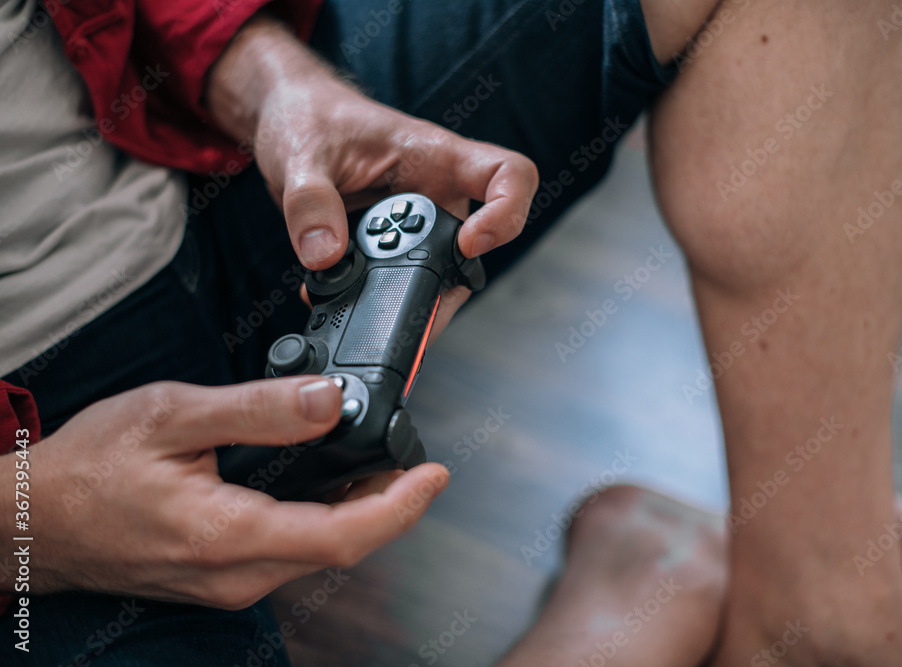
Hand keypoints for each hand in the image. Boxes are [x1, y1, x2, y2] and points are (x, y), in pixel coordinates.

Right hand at [0, 378, 448, 608]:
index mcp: (228, 534)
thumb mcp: (173, 415)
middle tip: (411, 457)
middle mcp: (237, 574)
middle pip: (342, 548)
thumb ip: (258, 410)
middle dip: (388, 504)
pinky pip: (293, 555)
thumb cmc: (90, 467)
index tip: (434, 474)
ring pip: (320, 554)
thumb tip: (328, 401)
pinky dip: (326, 521)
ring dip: (360, 514)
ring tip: (381, 465)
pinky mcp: (224, 579)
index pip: (343, 536)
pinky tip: (331, 487)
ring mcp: (230, 584)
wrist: (33, 521)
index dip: (400, 506)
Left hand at [207, 15, 537, 328]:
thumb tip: (326, 257)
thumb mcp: (300, 154)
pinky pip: (399, 282)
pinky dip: (371, 298)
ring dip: (401, 299)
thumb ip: (311, 203)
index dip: (506, 214)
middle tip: (396, 307)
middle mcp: (438, 194)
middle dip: (439, 289)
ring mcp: (420, 226)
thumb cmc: (310, 117)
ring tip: (352, 301)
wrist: (290, 120)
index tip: (469, 246)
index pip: (509, 176)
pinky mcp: (394, 248)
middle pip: (473, 254)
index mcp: (436, 157)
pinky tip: (334, 294)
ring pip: (437, 278)